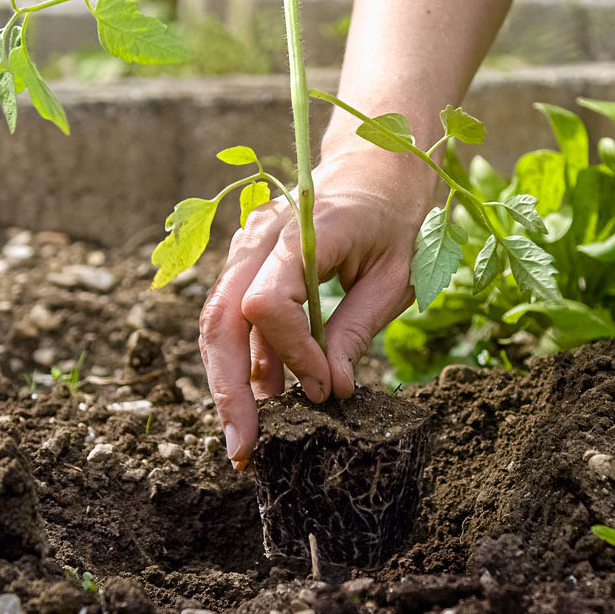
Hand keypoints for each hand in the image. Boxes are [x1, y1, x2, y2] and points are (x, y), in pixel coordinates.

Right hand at [198, 146, 435, 468]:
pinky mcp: (246, 264)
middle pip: (221, 317)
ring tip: (247, 439)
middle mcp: (260, 235)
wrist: (379, 165)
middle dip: (228, 388)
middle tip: (244, 448)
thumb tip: (333, 393)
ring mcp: (246, 247)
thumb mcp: (395, 276)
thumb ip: (357, 330)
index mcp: (304, 230)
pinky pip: (232, 317)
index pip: (266, 303)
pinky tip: (262, 403)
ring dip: (228, 382)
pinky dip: (243, 362)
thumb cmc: (397, 216)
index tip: (327, 390)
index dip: (292, 355)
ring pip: (216, 322)